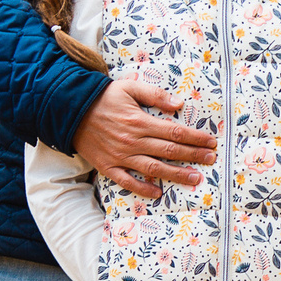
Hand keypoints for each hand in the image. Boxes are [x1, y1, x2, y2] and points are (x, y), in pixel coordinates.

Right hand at [71, 78, 216, 198]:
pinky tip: (158, 192)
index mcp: (140, 121)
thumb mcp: (129, 87)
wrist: (69, 109)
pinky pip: (127, 181)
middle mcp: (132, 141)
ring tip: (195, 178)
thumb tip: (178, 104)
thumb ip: (155, 95)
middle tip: (211, 159)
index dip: (195, 138)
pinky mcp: (107, 166)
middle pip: (170, 151)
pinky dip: (143, 188)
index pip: (175, 132)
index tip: (211, 142)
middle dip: (194, 156)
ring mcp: (120, 156)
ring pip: (154, 168)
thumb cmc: (103, 97)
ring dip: (177, 174)